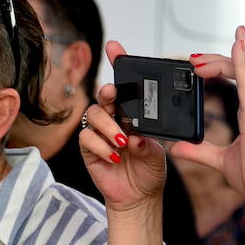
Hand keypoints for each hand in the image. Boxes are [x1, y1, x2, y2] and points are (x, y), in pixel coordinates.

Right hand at [79, 40, 170, 213]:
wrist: (141, 196)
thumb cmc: (150, 170)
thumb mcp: (157, 152)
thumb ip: (148, 143)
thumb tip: (135, 136)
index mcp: (132, 113)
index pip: (124, 86)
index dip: (117, 64)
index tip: (114, 48)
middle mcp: (114, 118)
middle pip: (105, 95)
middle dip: (108, 91)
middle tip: (114, 94)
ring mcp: (100, 132)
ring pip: (94, 114)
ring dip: (108, 125)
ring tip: (123, 141)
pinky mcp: (89, 149)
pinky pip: (87, 138)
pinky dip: (102, 146)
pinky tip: (116, 156)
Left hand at [171, 27, 244, 215]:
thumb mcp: (219, 160)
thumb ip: (199, 151)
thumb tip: (177, 147)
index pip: (243, 79)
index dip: (227, 64)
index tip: (203, 62)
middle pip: (244, 69)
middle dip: (220, 58)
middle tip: (195, 58)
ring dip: (229, 55)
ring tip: (204, 54)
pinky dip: (242, 63)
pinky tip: (237, 46)